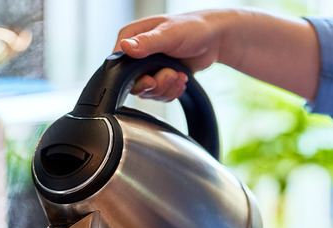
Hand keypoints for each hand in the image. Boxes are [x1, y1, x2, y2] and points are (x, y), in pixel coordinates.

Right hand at [113, 9, 321, 101]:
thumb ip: (147, 42)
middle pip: (132, 82)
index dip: (131, 76)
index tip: (149, 78)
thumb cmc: (193, 28)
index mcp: (132, 37)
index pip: (117, 63)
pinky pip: (159, 94)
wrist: (215, 39)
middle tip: (170, 76)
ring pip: (147, 91)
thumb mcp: (169, 34)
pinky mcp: (159, 77)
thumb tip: (125, 47)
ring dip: (166, 88)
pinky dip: (172, 91)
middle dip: (154, 84)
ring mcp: (148, 67)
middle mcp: (136, 53)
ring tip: (180, 76)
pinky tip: (182, 79)